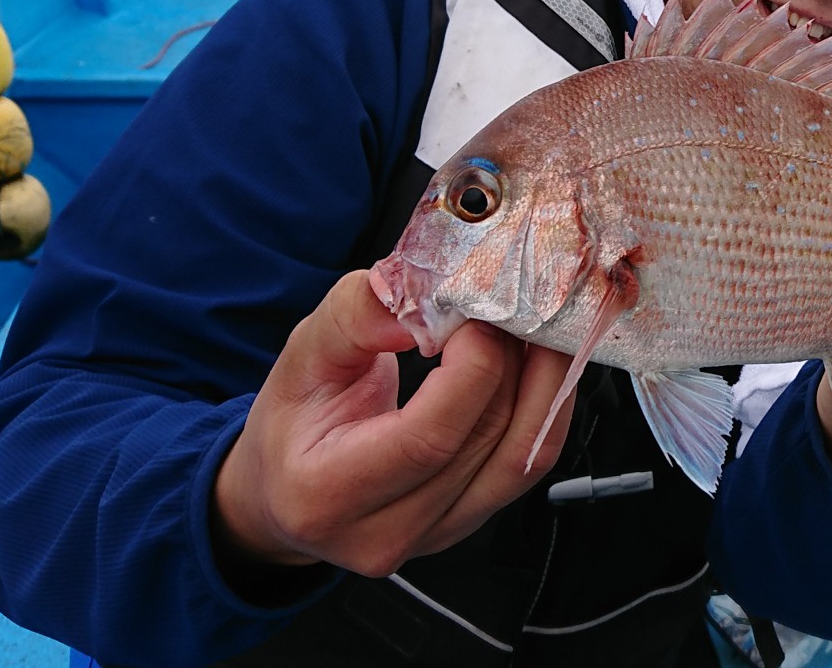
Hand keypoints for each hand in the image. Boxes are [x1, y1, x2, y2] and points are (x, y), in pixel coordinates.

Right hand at [212, 269, 574, 579]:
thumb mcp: (301, 355)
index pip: (429, 437)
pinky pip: (526, 463)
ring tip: (540, 325)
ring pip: (522, 455)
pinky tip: (541, 364)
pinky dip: (545, 405)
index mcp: (327, 494)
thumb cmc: (292, 423)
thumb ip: (354, 317)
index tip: (477, 310)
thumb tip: (421, 295)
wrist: (286, 491)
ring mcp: (434, 537)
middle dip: (514, 360)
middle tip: (518, 301)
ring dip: (545, 380)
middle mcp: (384, 533)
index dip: (473, 366)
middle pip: (485, 440)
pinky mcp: (467, 524)